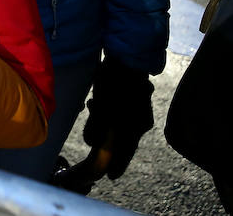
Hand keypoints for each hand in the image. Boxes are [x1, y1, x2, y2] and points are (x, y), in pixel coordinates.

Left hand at [82, 55, 153, 179]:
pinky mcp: (134, 99)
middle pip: (122, 140)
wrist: (126, 55)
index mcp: (135, 127)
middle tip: (94, 138)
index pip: (126, 153)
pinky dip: (108, 111)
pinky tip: (96, 101)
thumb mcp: (102, 107)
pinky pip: (120, 113)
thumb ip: (97, 128)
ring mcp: (139, 110)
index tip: (111, 177)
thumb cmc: (114, 82)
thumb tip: (92, 143)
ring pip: (119, 125)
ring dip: (103, 122)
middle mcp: (140, 121)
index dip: (118, 165)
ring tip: (93, 107)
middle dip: (105, 140)